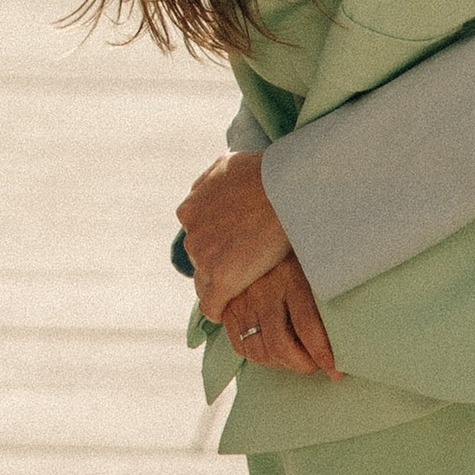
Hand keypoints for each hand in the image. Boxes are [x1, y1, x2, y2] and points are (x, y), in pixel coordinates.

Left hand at [178, 151, 296, 319]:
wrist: (286, 190)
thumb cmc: (262, 173)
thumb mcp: (225, 165)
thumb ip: (207, 183)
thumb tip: (199, 194)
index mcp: (189, 211)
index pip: (195, 238)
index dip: (215, 243)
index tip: (234, 246)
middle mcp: (191, 237)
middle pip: (200, 261)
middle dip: (219, 262)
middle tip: (247, 262)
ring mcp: (205, 260)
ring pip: (205, 284)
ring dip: (222, 284)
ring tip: (247, 283)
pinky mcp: (222, 281)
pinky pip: (212, 307)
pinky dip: (221, 309)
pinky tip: (234, 307)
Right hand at [222, 251, 340, 379]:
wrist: (249, 229)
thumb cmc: (294, 250)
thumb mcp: (312, 263)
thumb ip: (324, 294)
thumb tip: (345, 336)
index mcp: (290, 276)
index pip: (307, 326)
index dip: (323, 355)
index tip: (337, 371)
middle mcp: (264, 290)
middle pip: (281, 346)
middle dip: (303, 365)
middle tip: (317, 365)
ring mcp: (242, 300)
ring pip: (260, 351)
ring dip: (282, 364)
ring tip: (297, 358)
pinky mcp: (226, 308)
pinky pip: (241, 347)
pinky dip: (260, 357)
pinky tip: (274, 351)